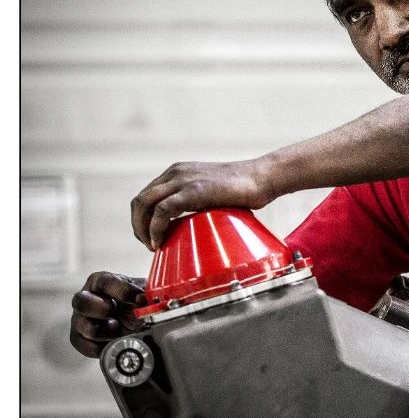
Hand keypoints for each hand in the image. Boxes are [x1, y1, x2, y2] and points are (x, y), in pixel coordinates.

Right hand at [70, 272, 146, 357]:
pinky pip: (83, 344)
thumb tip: (156, 303)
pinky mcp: (80, 338)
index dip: (122, 290)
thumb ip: (148, 296)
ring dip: (102, 331)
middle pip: (81, 301)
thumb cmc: (136, 304)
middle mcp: (86, 298)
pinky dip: (100, 346)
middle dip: (100, 309)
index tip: (140, 298)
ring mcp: (80, 319)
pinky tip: (114, 342)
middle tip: (115, 313)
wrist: (135, 324)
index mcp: (102, 282)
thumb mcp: (144, 296)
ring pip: (81, 325)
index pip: (105, 282)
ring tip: (118, 330)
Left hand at [131, 159, 274, 249]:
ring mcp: (183, 179)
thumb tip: (191, 226)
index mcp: (178, 172)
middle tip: (149, 244)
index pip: (146, 195)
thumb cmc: (244, 189)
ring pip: (145, 204)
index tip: (151, 237)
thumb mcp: (211, 192)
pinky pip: (161, 211)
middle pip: (140, 200)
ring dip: (142, 229)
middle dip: (138, 226)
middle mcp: (176, 173)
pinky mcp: (192, 190)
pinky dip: (155, 229)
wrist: (261, 178)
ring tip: (152, 246)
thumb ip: (197, 202)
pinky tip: (159, 242)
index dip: (142, 219)